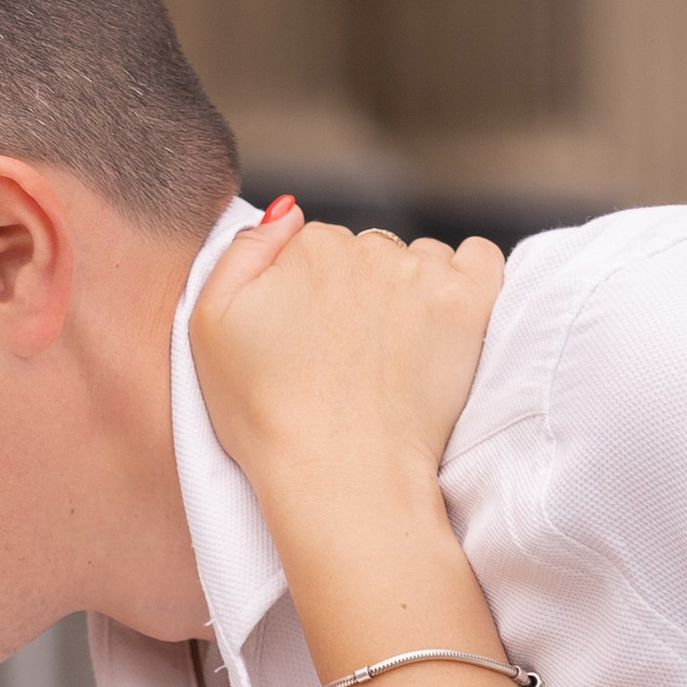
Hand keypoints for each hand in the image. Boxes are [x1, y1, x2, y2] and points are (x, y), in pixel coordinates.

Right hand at [189, 220, 503, 515]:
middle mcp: (366, 249)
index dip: (305, 294)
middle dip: (358, 291)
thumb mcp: (207, 327)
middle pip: (366, 251)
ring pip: (418, 258)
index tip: (306, 341)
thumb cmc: (265, 415)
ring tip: (391, 353)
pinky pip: (478, 259)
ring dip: (409, 289)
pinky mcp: (468, 304)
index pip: (312, 247)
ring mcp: (422, 275)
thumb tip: (288, 211)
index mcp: (305, 247)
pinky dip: (465, 278)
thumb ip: (240, 252)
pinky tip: (444, 318)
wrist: (338, 476)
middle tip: (346, 357)